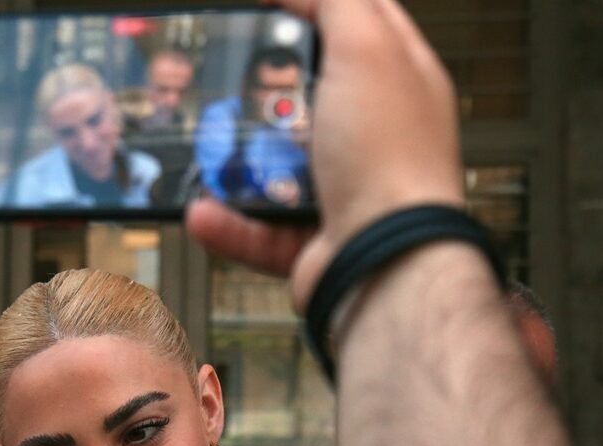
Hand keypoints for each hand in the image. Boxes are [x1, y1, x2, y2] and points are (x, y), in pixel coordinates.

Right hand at [186, 0, 465, 311]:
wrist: (384, 262)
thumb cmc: (391, 160)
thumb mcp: (368, 49)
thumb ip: (340, 3)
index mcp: (400, 83)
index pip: (364, 24)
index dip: (319, 6)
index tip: (273, 4)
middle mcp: (375, 137)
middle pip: (311, 97)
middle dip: (267, 88)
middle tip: (230, 75)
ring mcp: (344, 191)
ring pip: (276, 167)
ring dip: (236, 160)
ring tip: (206, 144)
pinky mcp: (313, 242)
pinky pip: (258, 229)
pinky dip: (228, 224)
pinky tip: (202, 209)